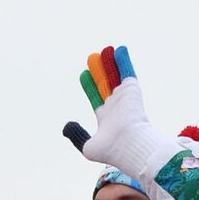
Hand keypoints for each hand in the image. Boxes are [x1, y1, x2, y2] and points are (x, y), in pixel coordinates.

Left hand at [76, 46, 168, 175]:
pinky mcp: (131, 89)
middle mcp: (116, 106)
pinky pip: (126, 71)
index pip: (96, 97)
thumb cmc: (110, 149)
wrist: (128, 144)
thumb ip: (76, 135)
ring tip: (104, 50)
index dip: (90, 86)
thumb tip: (67, 126)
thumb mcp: (87, 146)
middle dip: (99, 71)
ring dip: (109, 63)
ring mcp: (124, 97)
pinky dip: (123, 61)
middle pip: (105, 83)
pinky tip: (120, 50)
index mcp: (107, 118)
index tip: (84, 74)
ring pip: (114, 75)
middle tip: (92, 58)